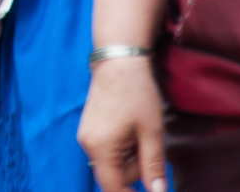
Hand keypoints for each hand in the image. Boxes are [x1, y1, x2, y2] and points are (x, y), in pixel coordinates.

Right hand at [78, 56, 167, 191]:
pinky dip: (122, 148)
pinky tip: (131, 130)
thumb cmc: (137, 94)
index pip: (113, 188)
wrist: (118, 61)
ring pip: (112, 163)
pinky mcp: (89, 129)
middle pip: (114, 176)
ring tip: (141, 133)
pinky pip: (107, 151)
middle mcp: (88, 145)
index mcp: (101, 148)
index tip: (151, 189)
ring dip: (130, 158)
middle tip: (151, 146)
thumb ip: (153, 167)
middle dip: (136, 171)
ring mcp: (86, 136)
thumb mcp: (152, 132)